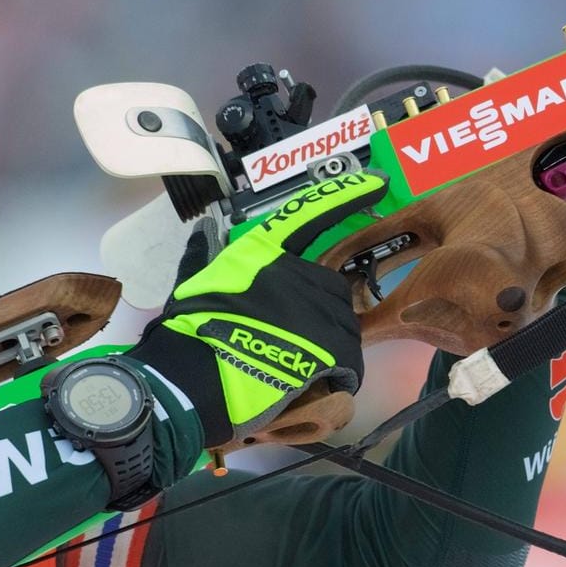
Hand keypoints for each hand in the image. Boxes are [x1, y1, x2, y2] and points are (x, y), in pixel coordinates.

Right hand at [127, 172, 382, 446]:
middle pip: (333, 287)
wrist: (194, 381)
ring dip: (330, 346)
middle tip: (297, 341)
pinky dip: (339, 376)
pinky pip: (350, 362)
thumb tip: (202, 231)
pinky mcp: (330, 347)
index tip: (376, 182)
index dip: (344, 195)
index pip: (310, 212)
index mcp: (262, 251)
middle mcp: (297, 272)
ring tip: (300, 366)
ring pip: (345, 325)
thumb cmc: (189, 333)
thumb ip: (202, 256)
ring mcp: (317, 309)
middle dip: (322, 314)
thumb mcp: (192, 283)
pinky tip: (315, 384)